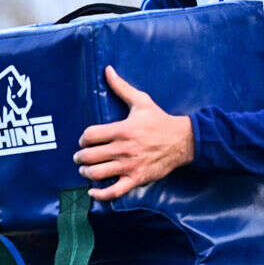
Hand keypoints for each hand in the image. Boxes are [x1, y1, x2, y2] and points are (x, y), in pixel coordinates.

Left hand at [73, 66, 193, 201]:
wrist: (183, 141)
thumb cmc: (159, 121)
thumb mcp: (141, 101)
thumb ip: (121, 87)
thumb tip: (107, 69)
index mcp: (122, 130)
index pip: (90, 135)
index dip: (82, 139)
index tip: (84, 140)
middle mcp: (123, 149)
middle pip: (89, 156)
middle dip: (80, 157)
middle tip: (80, 157)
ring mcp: (129, 166)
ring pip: (97, 174)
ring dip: (86, 173)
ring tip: (86, 170)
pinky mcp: (136, 179)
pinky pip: (114, 192)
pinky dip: (100, 195)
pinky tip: (93, 192)